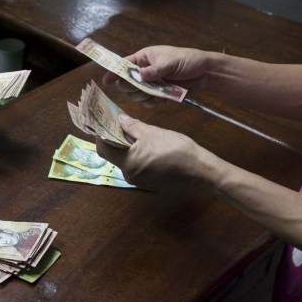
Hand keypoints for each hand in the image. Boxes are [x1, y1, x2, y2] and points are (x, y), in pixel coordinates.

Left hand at [96, 114, 211, 190]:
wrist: (200, 169)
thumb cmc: (176, 149)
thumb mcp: (153, 132)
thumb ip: (133, 126)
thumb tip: (120, 119)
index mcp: (127, 162)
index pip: (103, 149)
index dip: (101, 136)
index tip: (103, 125)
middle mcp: (129, 175)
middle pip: (113, 156)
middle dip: (114, 141)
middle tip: (119, 126)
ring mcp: (138, 181)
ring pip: (125, 161)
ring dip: (126, 148)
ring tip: (133, 134)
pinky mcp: (148, 183)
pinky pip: (135, 167)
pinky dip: (135, 156)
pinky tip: (144, 146)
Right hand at [102, 45, 210, 106]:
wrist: (205, 73)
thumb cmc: (188, 60)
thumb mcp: (171, 62)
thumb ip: (156, 70)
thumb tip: (141, 75)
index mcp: (144, 58)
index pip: (124, 65)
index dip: (114, 72)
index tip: (107, 81)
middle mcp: (144, 71)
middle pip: (127, 83)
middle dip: (133, 88)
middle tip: (143, 88)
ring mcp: (150, 83)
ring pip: (136, 95)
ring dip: (144, 97)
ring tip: (157, 94)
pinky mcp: (157, 94)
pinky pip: (147, 102)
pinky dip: (152, 102)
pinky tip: (162, 99)